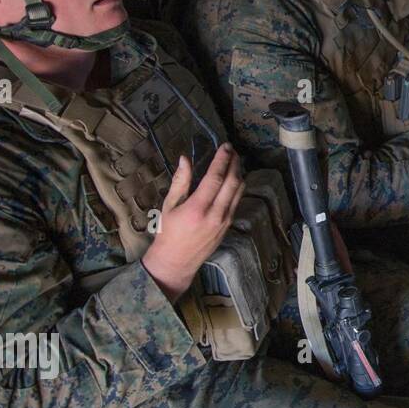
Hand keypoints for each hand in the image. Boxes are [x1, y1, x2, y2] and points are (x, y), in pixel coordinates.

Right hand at [142, 145, 245, 298]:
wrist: (177, 261)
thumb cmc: (168, 232)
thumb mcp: (169, 205)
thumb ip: (180, 181)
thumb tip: (185, 159)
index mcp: (197, 208)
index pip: (215, 178)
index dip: (222, 160)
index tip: (225, 146)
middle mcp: (215, 214)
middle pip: (233, 183)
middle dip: (235, 163)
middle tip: (233, 150)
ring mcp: (225, 221)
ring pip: (239, 192)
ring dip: (239, 174)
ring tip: (235, 161)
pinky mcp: (229, 226)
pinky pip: (237, 201)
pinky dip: (237, 187)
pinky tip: (234, 179)